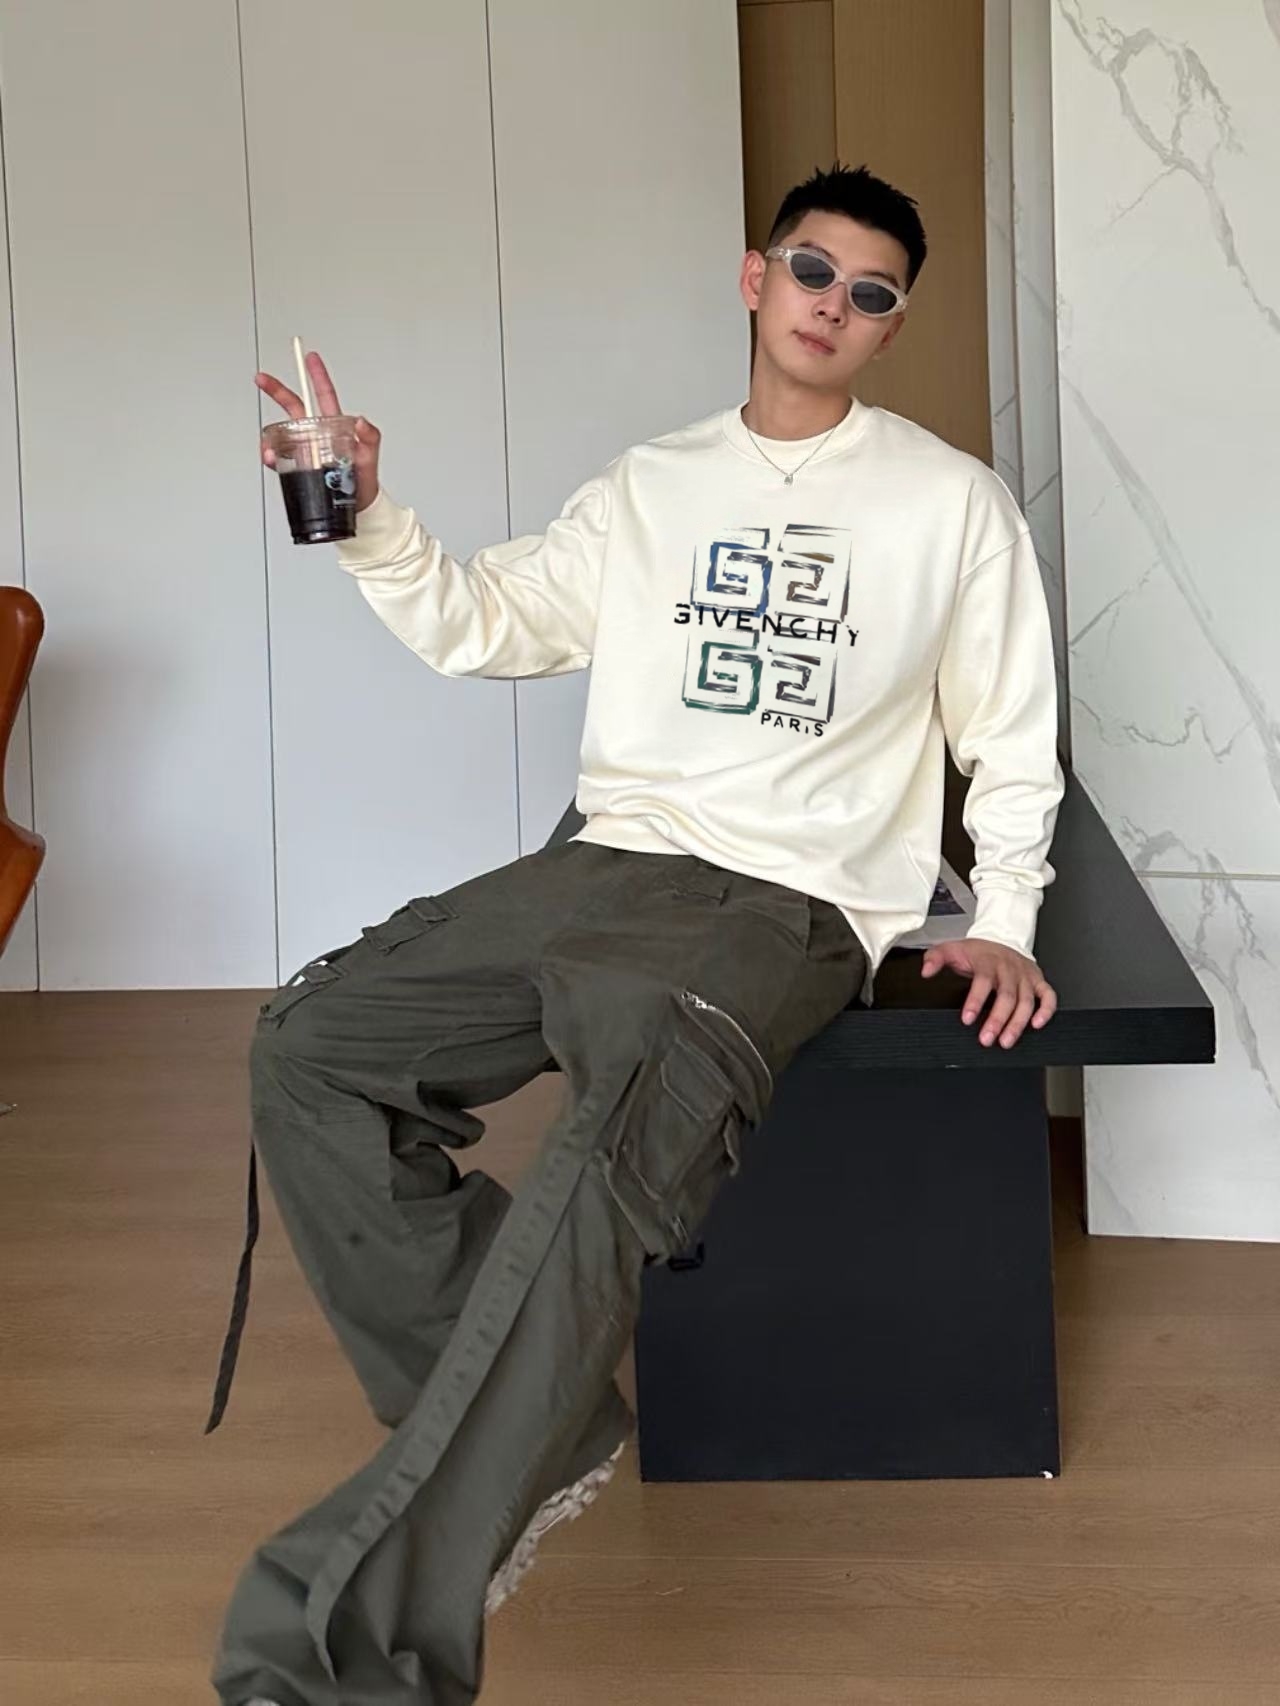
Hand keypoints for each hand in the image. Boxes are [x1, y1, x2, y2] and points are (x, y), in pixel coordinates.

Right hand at [255, 350, 381, 512]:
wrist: (358, 509)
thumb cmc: (365, 483)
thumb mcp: (371, 458)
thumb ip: (370, 438)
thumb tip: (362, 421)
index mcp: (335, 427)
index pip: (324, 395)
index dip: (317, 375)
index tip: (310, 358)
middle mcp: (317, 434)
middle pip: (294, 406)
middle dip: (277, 390)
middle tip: (262, 379)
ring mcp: (306, 449)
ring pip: (282, 432)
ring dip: (271, 435)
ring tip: (270, 448)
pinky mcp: (298, 466)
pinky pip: (280, 456)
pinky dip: (271, 455)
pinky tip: (271, 458)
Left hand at [919, 938, 1056, 1049]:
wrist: (1002, 938)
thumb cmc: (977, 951)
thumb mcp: (952, 949)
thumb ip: (935, 958)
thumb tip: (925, 971)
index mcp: (988, 962)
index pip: (983, 982)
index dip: (975, 1001)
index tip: (967, 1019)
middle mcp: (1009, 970)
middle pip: (1007, 996)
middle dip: (997, 1020)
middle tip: (987, 1039)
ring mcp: (1025, 976)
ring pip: (1027, 1001)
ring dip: (1018, 1023)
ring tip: (1007, 1041)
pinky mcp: (1038, 981)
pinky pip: (1048, 996)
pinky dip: (1046, 1010)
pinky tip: (1036, 1025)